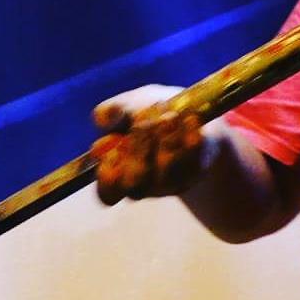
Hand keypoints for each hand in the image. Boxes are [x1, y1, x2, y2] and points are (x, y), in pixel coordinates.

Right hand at [90, 84, 208, 204]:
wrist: (190, 113)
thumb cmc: (150, 112)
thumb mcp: (128, 106)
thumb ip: (112, 111)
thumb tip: (102, 120)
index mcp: (120, 174)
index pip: (108, 193)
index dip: (107, 178)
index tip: (111, 152)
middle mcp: (146, 184)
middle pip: (135, 183)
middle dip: (137, 148)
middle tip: (143, 119)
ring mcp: (173, 181)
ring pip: (166, 168)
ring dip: (164, 137)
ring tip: (168, 114)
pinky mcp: (197, 169)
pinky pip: (192, 155)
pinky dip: (189, 133)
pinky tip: (189, 117)